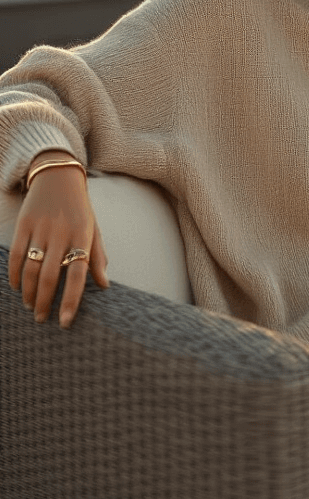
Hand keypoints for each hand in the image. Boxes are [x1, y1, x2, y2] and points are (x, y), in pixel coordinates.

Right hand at [8, 165, 107, 327]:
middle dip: (44, 303)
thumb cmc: (79, 209)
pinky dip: (14, 275)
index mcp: (83, 236)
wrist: (58, 176)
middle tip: (42, 319)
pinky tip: (16, 287)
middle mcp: (62, 234)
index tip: (65, 322)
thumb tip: (104, 285)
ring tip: (30, 306)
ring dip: (28, 292)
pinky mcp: (24, 224)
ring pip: (30, 269)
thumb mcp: (94, 229)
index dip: (70, 300)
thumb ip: (97, 257)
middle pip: (50, 276)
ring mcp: (41, 228)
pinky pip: (16, 254)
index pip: (78, 274)